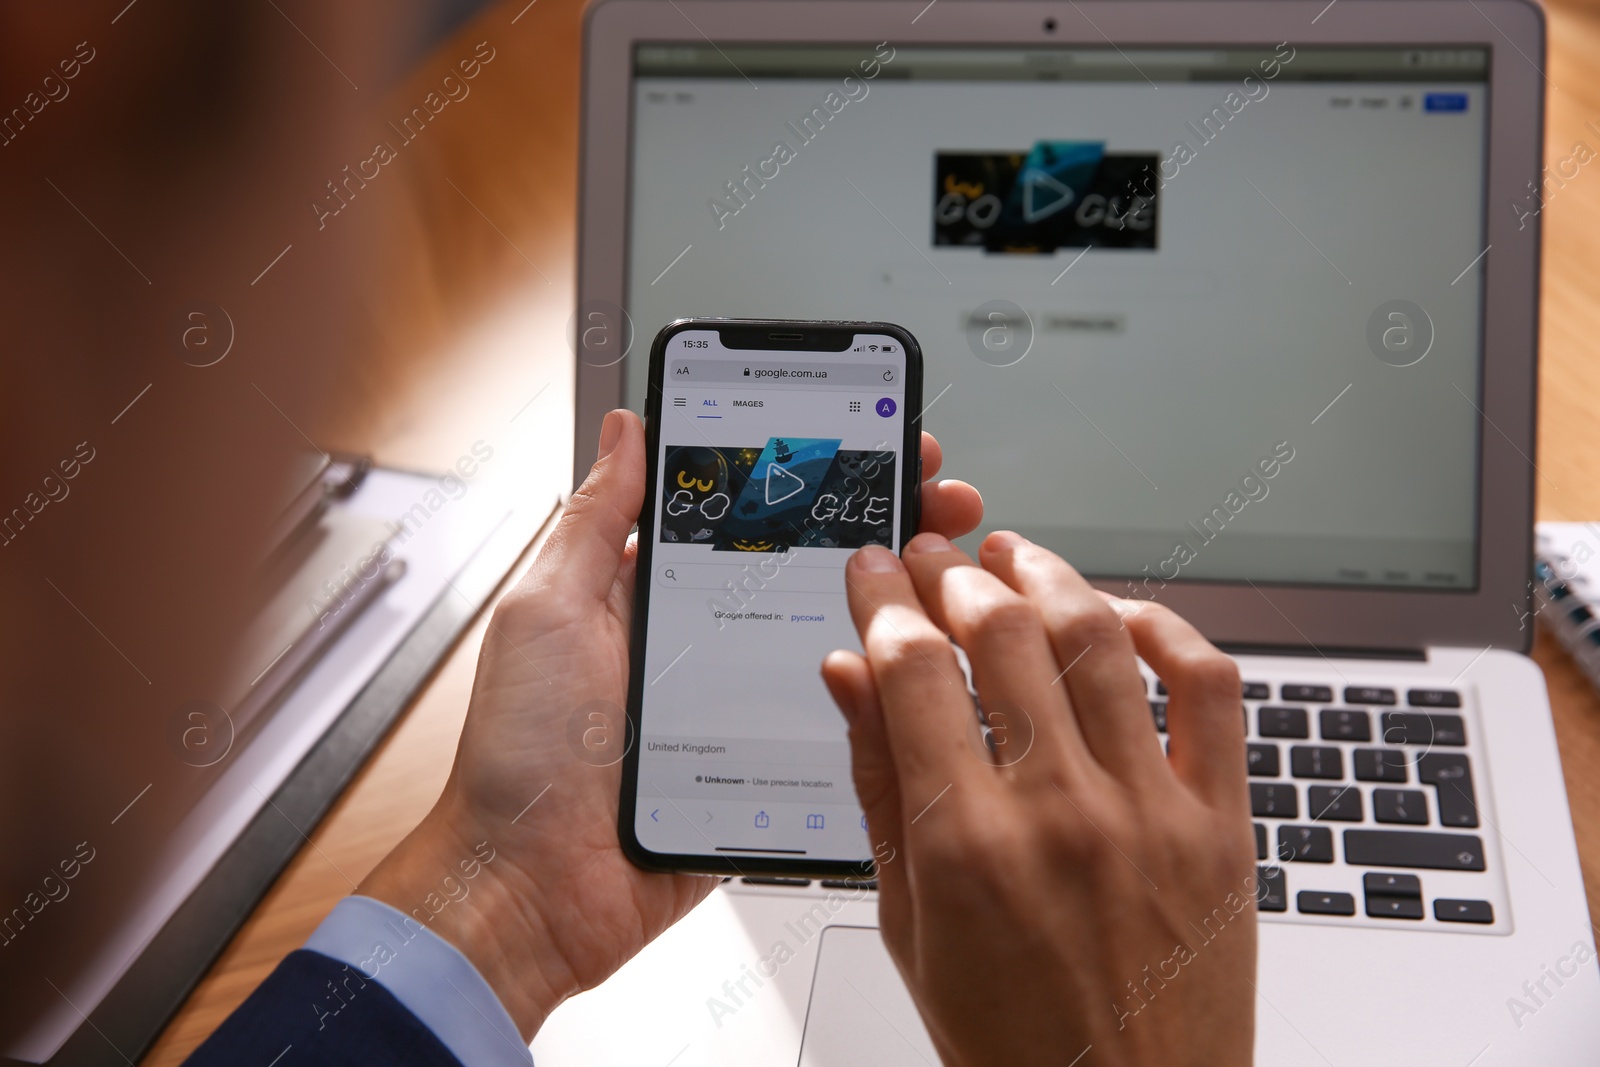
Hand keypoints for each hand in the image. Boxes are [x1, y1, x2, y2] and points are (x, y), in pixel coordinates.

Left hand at [361, 409, 983, 1037]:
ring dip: (895, 608)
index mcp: (654, 595)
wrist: (530, 892)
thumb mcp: (547, 610)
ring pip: (834, 645)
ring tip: (950, 573)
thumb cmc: (520, 756)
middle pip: (810, 570)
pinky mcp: (763, 770)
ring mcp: (739, 706)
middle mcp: (705, 643)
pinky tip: (926, 671)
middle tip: (941, 503)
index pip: (749, 514)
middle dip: (881, 528)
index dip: (814, 476)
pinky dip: (879, 701)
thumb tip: (628, 430)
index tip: (875, 446)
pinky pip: (832, 728)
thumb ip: (593, 519)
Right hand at [822, 532, 1255, 1066]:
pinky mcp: (1221, 822)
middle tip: (932, 557)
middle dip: (953, 574)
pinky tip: (1121, 614)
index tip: (872, 573)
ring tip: (1012, 556)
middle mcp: (1061, 814)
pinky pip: (1209, 689)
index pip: (912, 671)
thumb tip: (849, 677)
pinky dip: (1167, 629)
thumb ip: (879, 786)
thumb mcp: (908, 923)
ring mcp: (1150, 811)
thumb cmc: (1010, 1039)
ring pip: (1097, 639)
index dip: (882, 600)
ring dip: (1046, 575)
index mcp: (967, 846)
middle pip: (1002, 634)